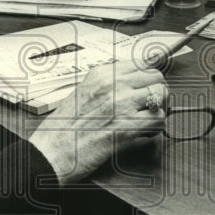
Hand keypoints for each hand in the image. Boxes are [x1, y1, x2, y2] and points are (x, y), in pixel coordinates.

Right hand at [28, 61, 166, 184]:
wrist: (53, 151)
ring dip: (159, 108)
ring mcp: (122, 104)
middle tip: (152, 105)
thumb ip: (106, 85)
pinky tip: (145, 133)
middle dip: (158, 91)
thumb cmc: (63, 128)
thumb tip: (130, 85)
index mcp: (101, 74)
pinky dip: (157, 128)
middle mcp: (114, 85)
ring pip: (161, 94)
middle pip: (155, 76)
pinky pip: (159, 120)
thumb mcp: (82, 92)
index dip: (148, 77)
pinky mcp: (129, 127)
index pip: (141, 64)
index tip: (149, 86)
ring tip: (149, 119)